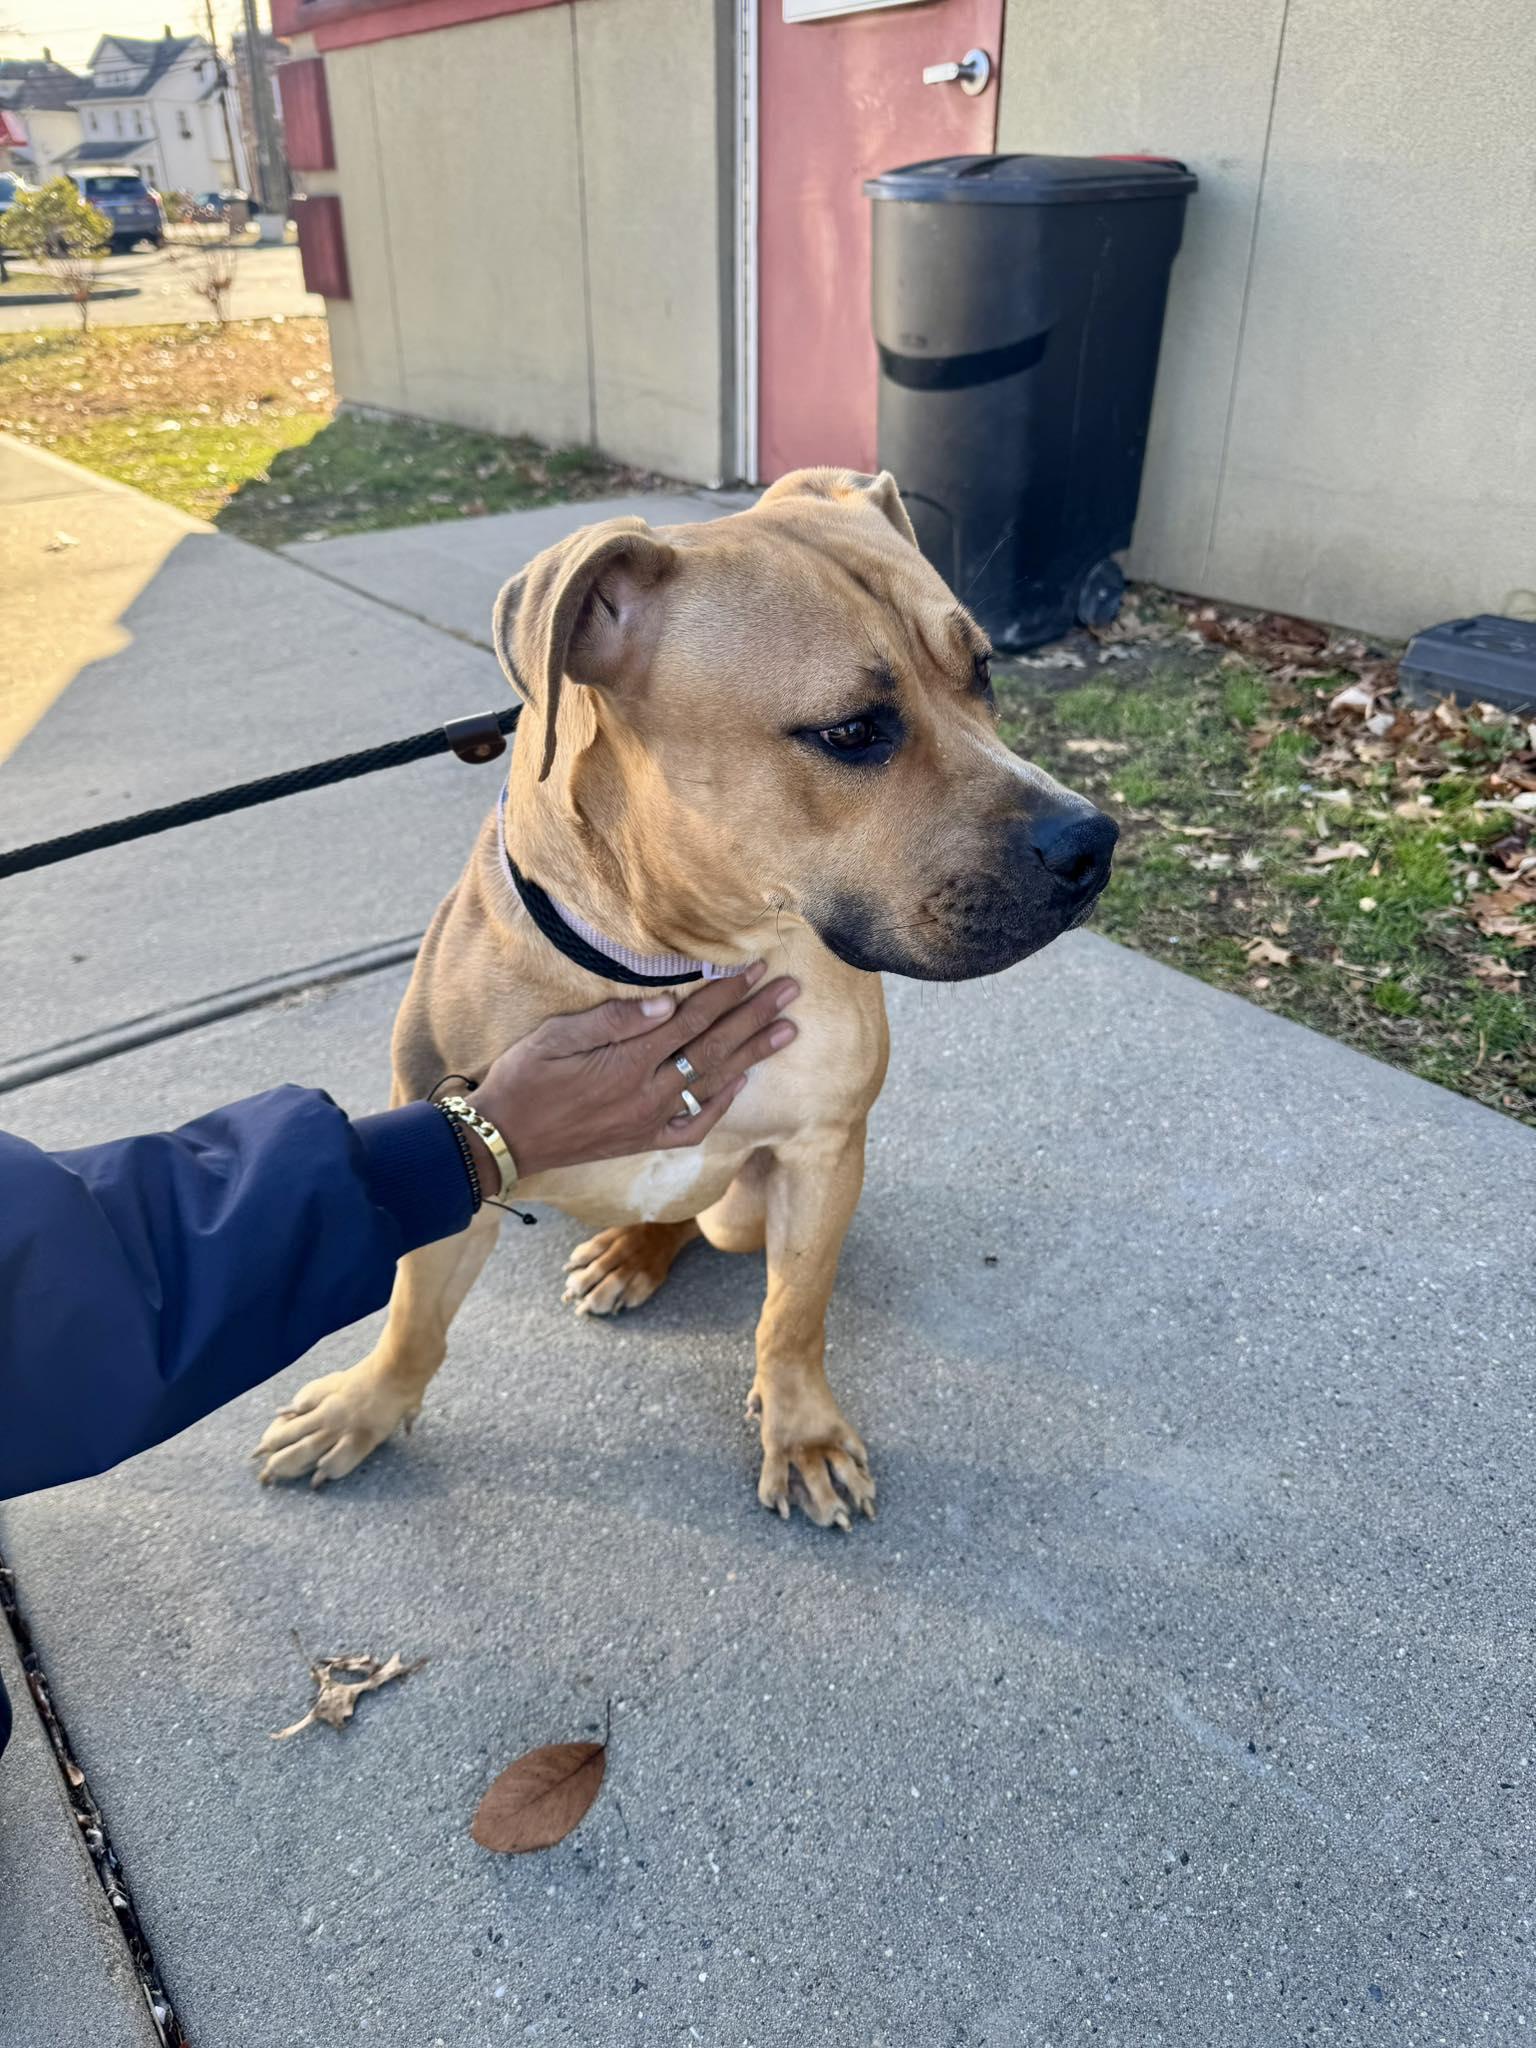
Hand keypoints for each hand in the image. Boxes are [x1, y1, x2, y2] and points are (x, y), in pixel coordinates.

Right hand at [459, 964, 797, 1189]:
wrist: (505, 1140)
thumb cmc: (523, 1080)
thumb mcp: (556, 1037)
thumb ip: (613, 1020)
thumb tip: (667, 1002)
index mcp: (627, 1061)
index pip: (691, 1019)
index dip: (726, 992)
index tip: (755, 968)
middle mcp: (647, 1092)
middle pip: (714, 1047)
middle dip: (755, 1015)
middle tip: (791, 991)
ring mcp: (650, 1120)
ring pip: (714, 1082)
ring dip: (753, 1054)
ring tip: (787, 1031)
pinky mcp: (644, 1140)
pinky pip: (694, 1124)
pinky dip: (723, 1103)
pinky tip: (744, 1081)